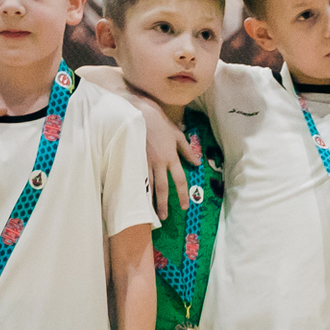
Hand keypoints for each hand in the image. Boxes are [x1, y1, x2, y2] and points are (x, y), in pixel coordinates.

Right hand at [137, 96, 196, 220]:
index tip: (184, 206)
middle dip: (163, 204)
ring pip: (147, 185)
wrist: (139, 112)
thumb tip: (197, 162)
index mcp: (171, 157)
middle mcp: (158, 162)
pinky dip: (135, 188)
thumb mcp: (177, 134)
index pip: (179, 180)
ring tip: (148, 213)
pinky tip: (134, 198)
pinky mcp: (132, 158)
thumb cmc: (160, 122)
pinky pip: (135, 176)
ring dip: (148, 200)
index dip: (181, 194)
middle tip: (164, 217)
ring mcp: (144, 161)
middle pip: (162, 187)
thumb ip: (187, 150)